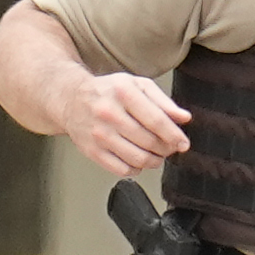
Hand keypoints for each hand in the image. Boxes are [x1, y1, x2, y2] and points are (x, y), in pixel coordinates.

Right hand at [56, 71, 189, 175]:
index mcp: (123, 93)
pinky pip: (122, 169)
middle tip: (170, 147)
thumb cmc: (108, 91)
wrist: (71, 99)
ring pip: (138, 158)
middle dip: (166, 148)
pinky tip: (138, 159)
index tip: (183, 143)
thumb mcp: (137, 85)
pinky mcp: (92, 151)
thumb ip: (163, 101)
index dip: (174, 135)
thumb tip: (183, 118)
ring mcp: (99, 134)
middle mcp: (109, 113)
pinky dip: (136, 168)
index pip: (156, 120)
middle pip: (149, 141)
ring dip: (154, 161)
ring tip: (157, 155)